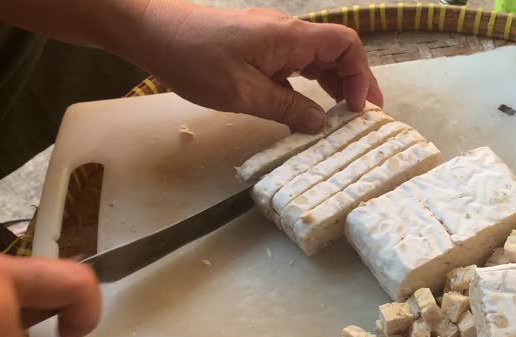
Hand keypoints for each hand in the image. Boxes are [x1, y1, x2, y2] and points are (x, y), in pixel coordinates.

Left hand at [128, 2, 383, 132]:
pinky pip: (293, 65)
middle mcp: (286, 34)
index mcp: (290, 37)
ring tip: (341, 115)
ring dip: (331, 85)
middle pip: (335, 53)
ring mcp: (271, 40)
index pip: (345, 46)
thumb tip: (321, 124)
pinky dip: (306, 86)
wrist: (152, 33)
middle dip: (354, 82)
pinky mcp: (256, 48)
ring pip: (315, 60)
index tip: (356, 108)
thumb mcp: (243, 94)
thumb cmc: (194, 59)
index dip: (359, 76)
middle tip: (364, 116)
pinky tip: (304, 109)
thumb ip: (287, 108)